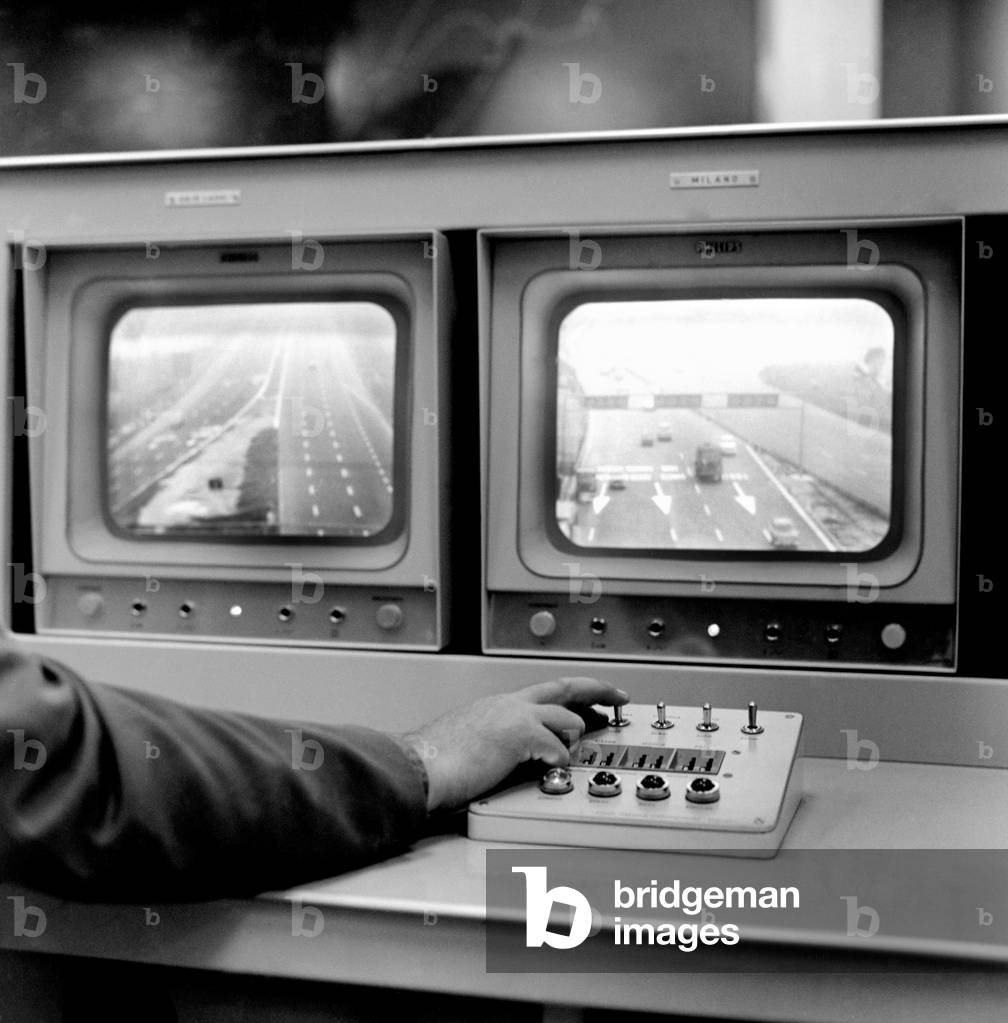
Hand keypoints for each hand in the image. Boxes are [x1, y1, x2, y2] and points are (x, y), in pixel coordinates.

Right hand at [402, 677, 628, 811]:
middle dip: (596, 688)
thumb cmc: (431, 762)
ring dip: (577, 735)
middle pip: (564, 687)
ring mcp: (514, 717)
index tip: (584, 704)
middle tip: (617, 695)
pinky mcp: (518, 735)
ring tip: (578, 752)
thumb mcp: (466, 744)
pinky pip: (555, 747)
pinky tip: (554, 769)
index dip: (568, 698)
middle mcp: (508, 705)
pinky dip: (561, 759)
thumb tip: (496, 764)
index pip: (542, 695)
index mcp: (496, 706)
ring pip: (565, 715)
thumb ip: (490, 746)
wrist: (416, 766)